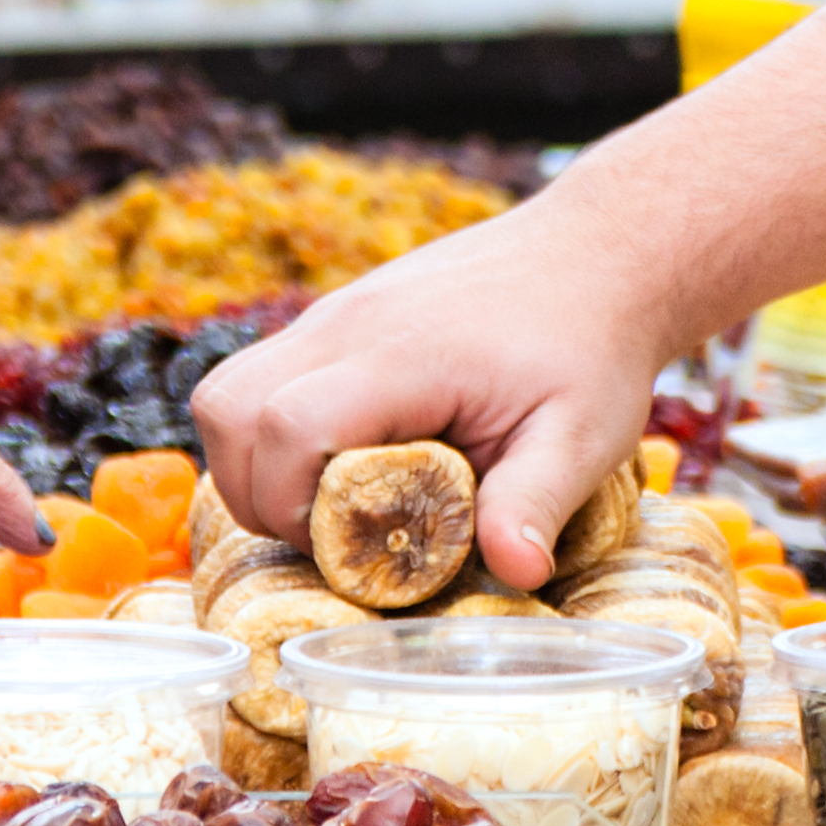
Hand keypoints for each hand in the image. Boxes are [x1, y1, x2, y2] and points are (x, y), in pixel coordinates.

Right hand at [192, 198, 681, 586]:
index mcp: (401, 354)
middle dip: (256, 493)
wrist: (598, 253)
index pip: (289, 426)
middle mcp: (345, 325)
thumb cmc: (592, 344)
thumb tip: (517, 572)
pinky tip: (344, 464)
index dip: (294, 506)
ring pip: (227, 392)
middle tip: (331, 535)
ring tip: (328, 506)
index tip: (349, 547)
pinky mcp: (335, 321)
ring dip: (253, 463)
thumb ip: (536, 501)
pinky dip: (272, 435)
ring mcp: (332, 316)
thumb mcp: (583, 434)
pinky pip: (259, 379)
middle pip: (228, 409)